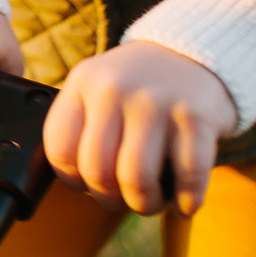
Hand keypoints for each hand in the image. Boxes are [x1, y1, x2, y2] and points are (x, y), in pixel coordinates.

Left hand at [43, 40, 238, 216]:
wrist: (191, 52)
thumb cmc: (136, 86)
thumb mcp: (96, 87)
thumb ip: (80, 126)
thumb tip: (76, 184)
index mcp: (83, 83)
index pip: (59, 150)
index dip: (74, 181)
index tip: (88, 184)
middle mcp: (115, 89)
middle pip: (97, 171)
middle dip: (111, 199)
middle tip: (124, 198)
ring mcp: (156, 102)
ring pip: (136, 179)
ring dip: (145, 204)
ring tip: (152, 201)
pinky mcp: (196, 116)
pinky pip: (187, 176)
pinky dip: (186, 201)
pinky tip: (184, 201)